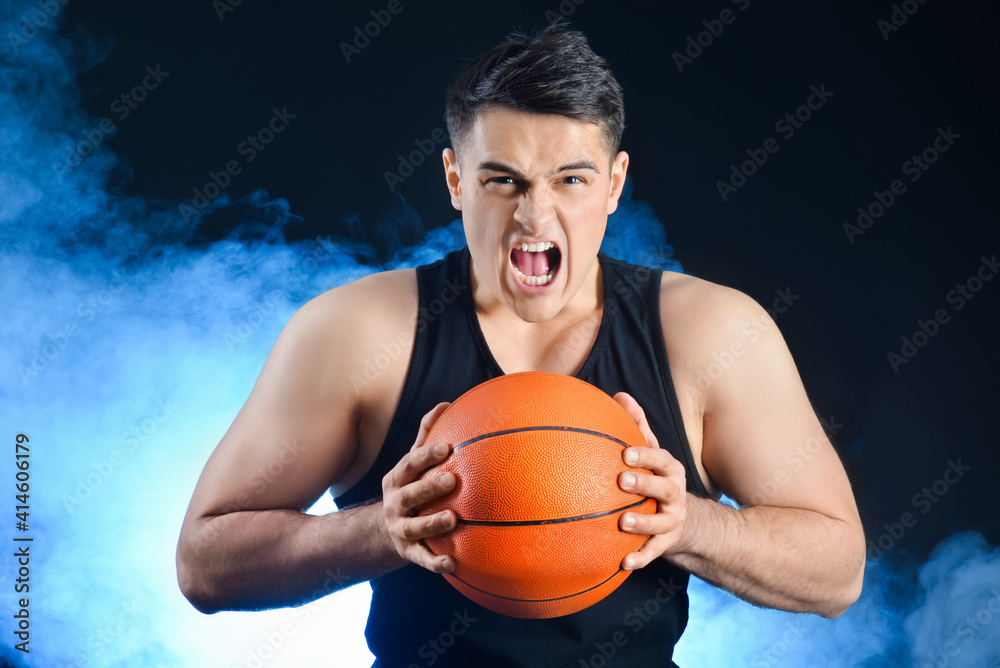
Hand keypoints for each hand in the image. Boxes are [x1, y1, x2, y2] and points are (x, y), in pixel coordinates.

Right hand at [381, 401, 457, 572]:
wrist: (385, 529)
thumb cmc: (410, 487)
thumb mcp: (412, 464)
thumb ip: (426, 436)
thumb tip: (446, 403)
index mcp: (398, 478)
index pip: (410, 464)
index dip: (427, 456)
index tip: (447, 447)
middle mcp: (395, 503)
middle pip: (410, 495)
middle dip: (430, 487)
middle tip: (453, 479)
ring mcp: (400, 529)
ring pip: (414, 527)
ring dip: (432, 524)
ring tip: (453, 519)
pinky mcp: (408, 552)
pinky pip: (421, 559)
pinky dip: (435, 562)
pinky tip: (452, 563)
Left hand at [613, 392, 688, 570]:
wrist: (686, 520)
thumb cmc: (657, 477)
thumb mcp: (651, 453)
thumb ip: (637, 426)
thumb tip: (619, 395)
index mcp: (669, 470)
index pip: (661, 459)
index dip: (646, 456)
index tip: (625, 453)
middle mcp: (675, 494)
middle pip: (665, 488)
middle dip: (645, 483)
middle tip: (622, 480)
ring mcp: (672, 520)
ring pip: (661, 522)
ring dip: (643, 522)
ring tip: (622, 521)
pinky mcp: (666, 543)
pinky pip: (654, 551)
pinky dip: (641, 558)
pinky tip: (624, 563)